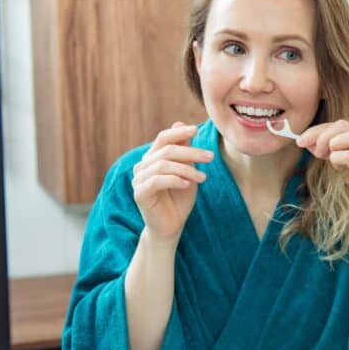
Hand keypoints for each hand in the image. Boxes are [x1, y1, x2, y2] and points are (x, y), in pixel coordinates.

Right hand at [132, 122, 213, 242]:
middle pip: (167, 151)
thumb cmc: (179, 199)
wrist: (171, 226)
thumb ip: (184, 151)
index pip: (163, 138)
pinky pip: (157, 181)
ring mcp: (138, 179)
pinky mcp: (139, 193)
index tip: (196, 130)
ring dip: (186, 169)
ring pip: (163, 165)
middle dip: (191, 152)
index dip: (179, 132)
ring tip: (203, 177)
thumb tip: (181, 122)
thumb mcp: (186, 171)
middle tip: (210, 157)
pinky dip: (174, 180)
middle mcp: (142, 166)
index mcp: (153, 158)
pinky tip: (187, 184)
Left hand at [296, 120, 348, 211]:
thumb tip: (306, 140)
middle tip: (313, 151)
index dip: (316, 131)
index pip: (338, 124)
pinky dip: (336, 159)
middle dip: (320, 136)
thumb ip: (329, 145)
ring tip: (325, 157)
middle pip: (341, 126)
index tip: (302, 141)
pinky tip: (335, 164)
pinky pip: (348, 157)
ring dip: (330, 144)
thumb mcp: (344, 156)